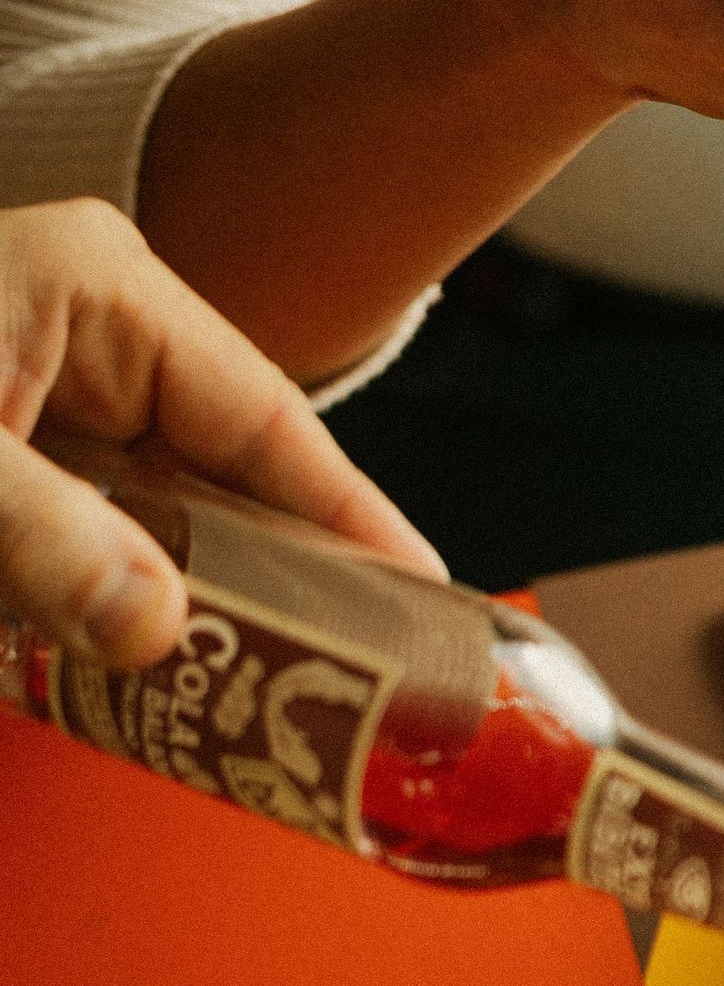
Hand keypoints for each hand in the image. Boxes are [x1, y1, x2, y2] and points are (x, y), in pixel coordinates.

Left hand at [0, 199, 443, 666]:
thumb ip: (38, 536)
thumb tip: (152, 627)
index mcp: (102, 292)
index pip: (267, 417)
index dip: (350, 515)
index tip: (421, 592)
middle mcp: (91, 338)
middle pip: (231, 476)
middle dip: (283, 580)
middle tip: (354, 674)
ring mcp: (51, 400)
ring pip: (167, 519)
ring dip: (201, 606)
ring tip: (267, 692)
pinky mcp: (16, 459)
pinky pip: (100, 538)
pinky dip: (124, 605)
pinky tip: (157, 674)